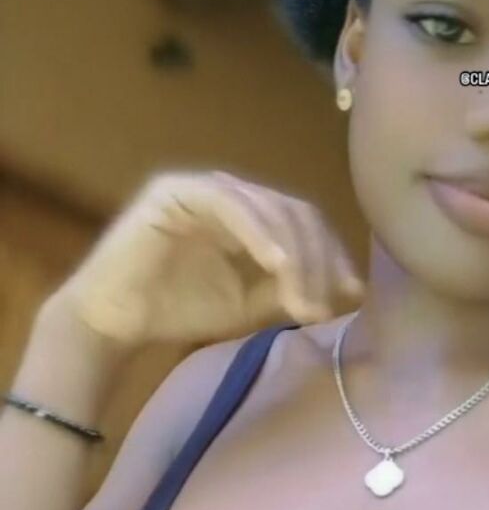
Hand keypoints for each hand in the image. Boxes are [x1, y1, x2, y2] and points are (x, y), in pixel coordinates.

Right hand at [49, 169, 364, 347]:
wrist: (115, 321)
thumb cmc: (178, 311)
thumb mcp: (250, 304)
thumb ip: (290, 289)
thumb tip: (347, 289)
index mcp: (251, 215)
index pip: (304, 222)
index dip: (331, 255)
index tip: (351, 294)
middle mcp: (232, 194)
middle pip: (294, 212)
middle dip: (317, 260)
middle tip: (325, 307)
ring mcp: (205, 188)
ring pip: (269, 208)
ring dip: (294, 256)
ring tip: (305, 300)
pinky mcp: (177, 191)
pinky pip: (229, 205)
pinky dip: (258, 233)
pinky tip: (276, 264)